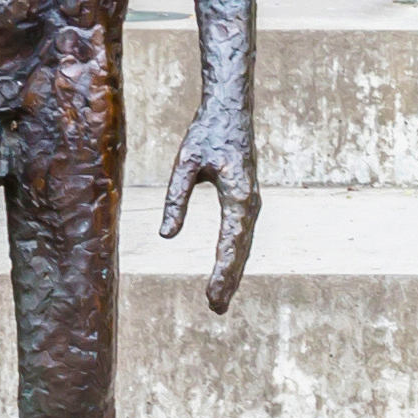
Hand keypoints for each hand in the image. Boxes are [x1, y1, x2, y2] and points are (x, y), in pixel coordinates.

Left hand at [158, 88, 259, 313]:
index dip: (222, 272)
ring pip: (243, 246)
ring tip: (219, 300)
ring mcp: (251, 202)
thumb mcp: (185, 163)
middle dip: (228, 281)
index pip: (231, 243)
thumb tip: (167, 236)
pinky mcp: (246, 199)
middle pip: (240, 251)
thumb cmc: (207, 132)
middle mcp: (250, 202)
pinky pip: (241, 235)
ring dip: (232, 273)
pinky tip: (226, 271)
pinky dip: (234, 256)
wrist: (231, 108)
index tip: (212, 295)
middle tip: (215, 309)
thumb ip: (175, 198)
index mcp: (238, 195)